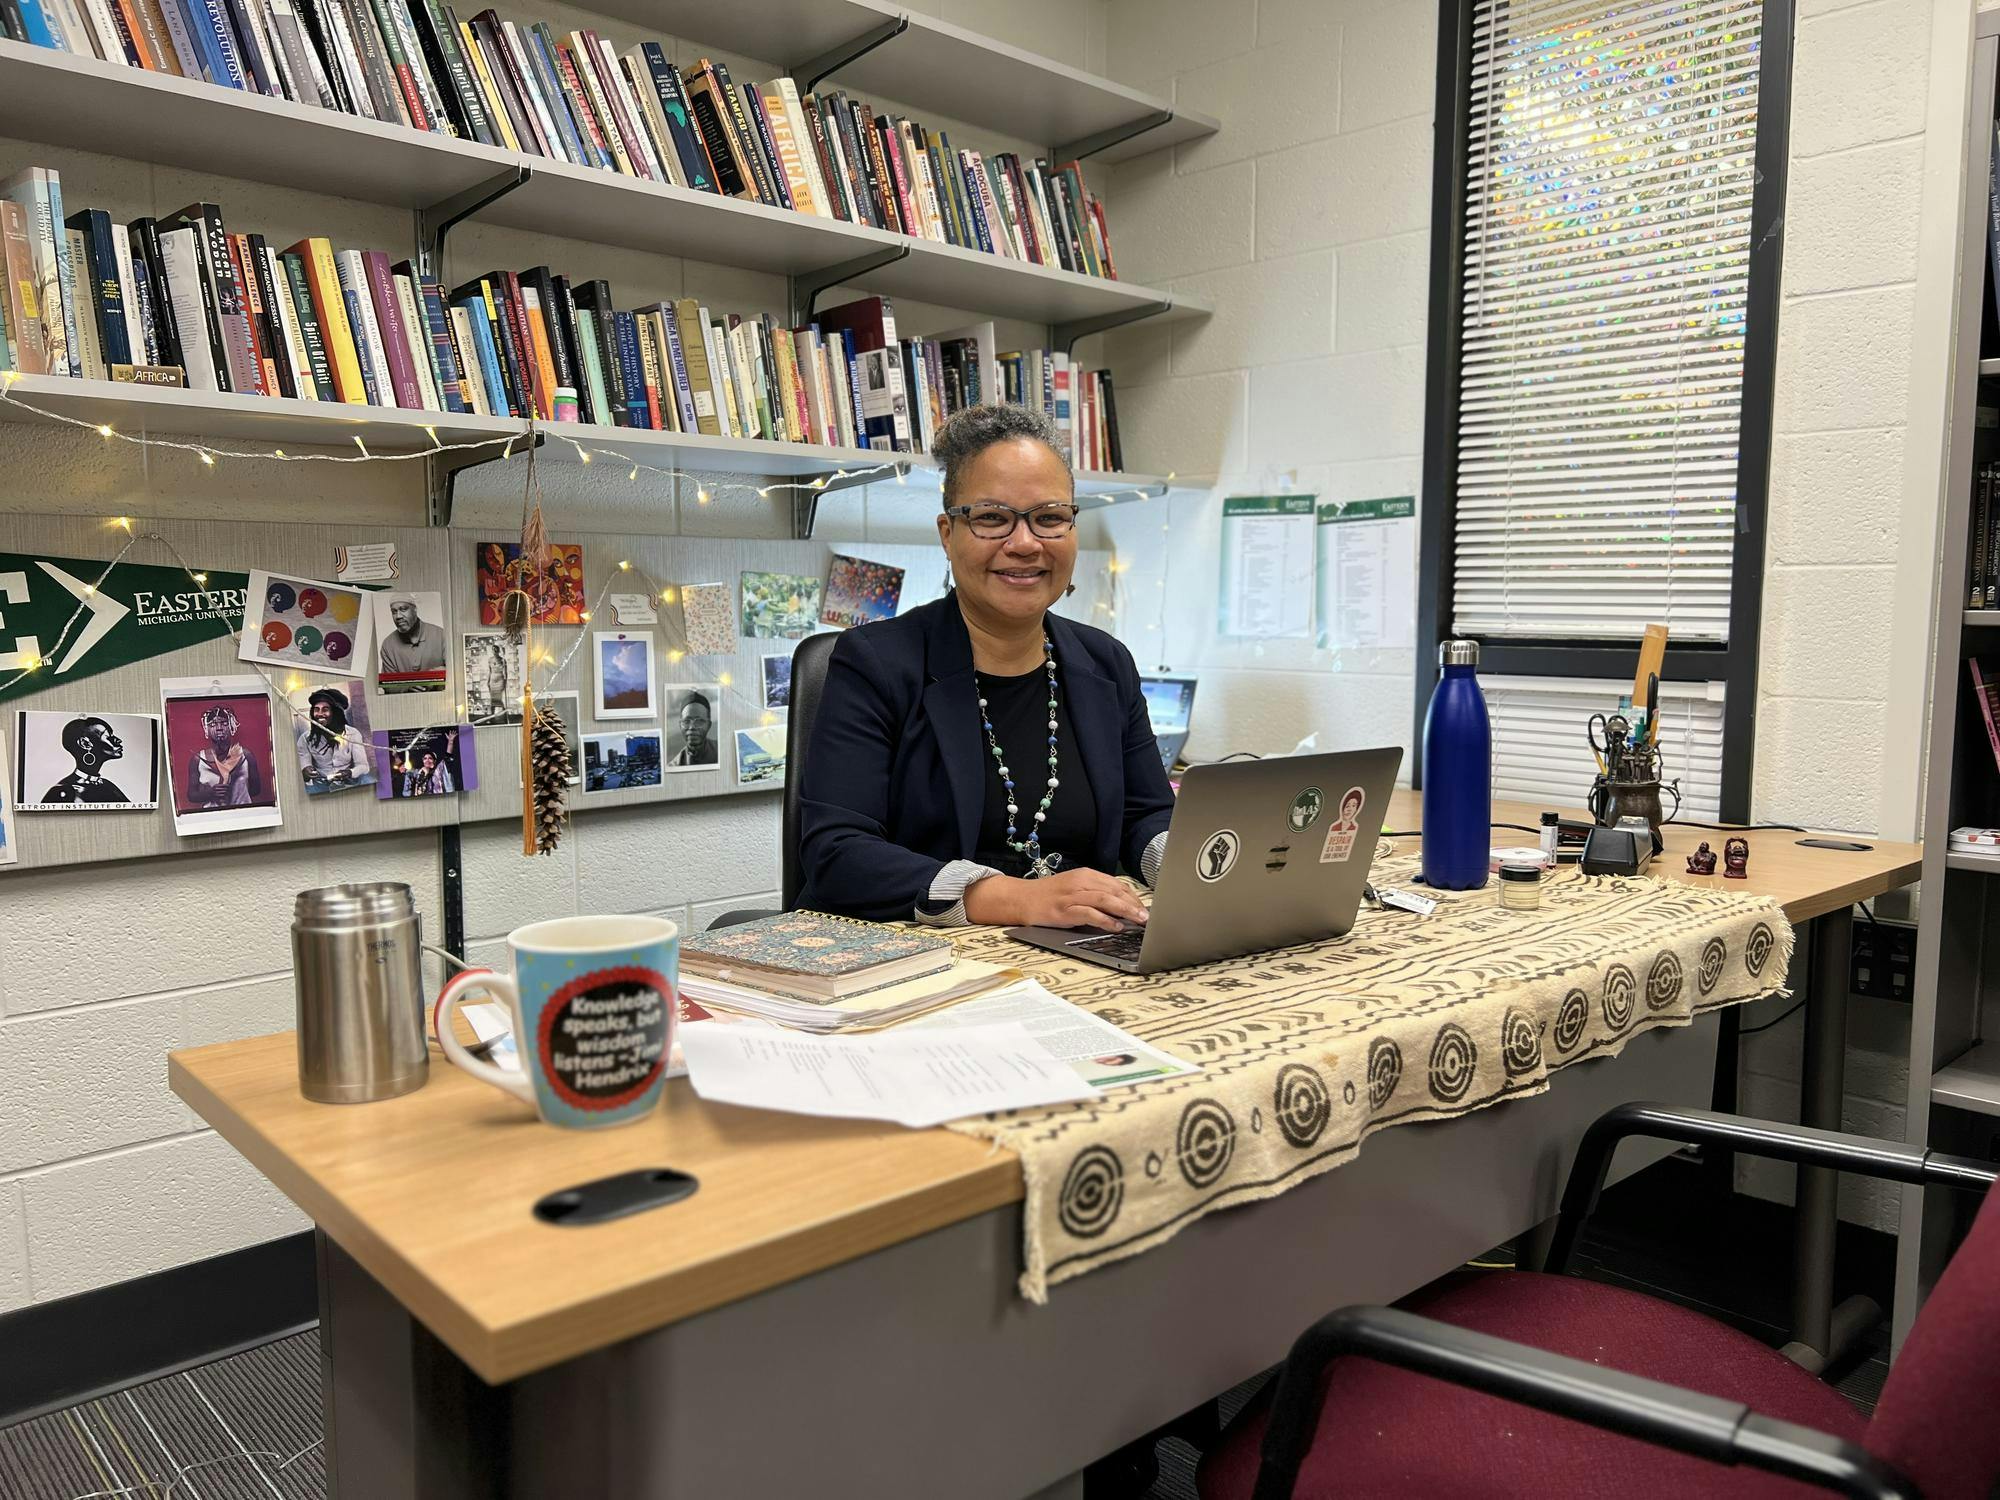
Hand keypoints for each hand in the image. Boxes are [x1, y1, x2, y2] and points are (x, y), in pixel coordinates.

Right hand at [964, 870, 1149, 931]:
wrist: (1021, 899)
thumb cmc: (1050, 896)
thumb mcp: (1075, 888)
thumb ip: (1096, 894)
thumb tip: (1122, 907)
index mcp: (1086, 875)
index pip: (1116, 884)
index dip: (1133, 897)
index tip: (1145, 908)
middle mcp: (1081, 882)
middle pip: (1114, 891)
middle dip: (1134, 904)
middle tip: (1148, 916)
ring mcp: (1072, 896)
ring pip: (1105, 900)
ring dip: (1125, 911)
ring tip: (1138, 921)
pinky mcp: (1064, 910)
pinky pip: (1090, 914)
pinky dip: (1105, 920)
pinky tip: (1116, 926)